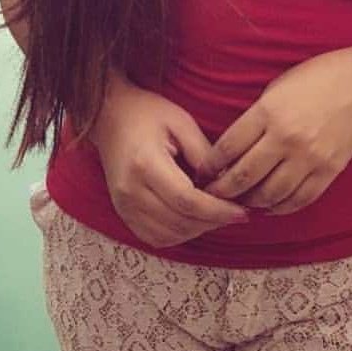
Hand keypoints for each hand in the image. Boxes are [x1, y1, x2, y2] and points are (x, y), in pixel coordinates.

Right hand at [91, 75, 248, 247]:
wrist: (109, 115)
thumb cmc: (146, 113)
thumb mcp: (181, 122)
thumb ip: (204, 154)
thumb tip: (227, 183)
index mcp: (145, 164)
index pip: (187, 201)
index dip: (218, 211)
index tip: (242, 211)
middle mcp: (130, 191)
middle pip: (179, 222)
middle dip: (213, 222)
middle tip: (236, 211)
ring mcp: (123, 205)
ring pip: (168, 235)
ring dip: (198, 230)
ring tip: (218, 214)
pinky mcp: (123, 212)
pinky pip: (155, 237)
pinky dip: (179, 234)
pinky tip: (195, 219)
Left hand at [203, 46, 351, 215]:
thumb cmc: (316, 79)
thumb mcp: (277, 88)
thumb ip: (255, 118)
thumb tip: (231, 150)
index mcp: (268, 112)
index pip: (228, 148)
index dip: (210, 165)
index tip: (202, 172)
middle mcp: (286, 138)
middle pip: (243, 177)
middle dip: (222, 190)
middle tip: (212, 195)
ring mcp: (309, 158)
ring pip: (269, 195)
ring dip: (249, 202)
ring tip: (239, 201)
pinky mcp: (328, 171)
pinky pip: (297, 200)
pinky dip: (278, 208)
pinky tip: (268, 206)